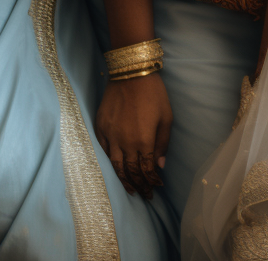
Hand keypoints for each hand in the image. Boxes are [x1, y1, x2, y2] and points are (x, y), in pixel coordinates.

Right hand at [94, 73, 171, 199]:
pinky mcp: (101, 129)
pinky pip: (104, 152)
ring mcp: (110, 136)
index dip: (151, 180)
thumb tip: (160, 165)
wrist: (130, 74)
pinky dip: (110, 164)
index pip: (146, 168)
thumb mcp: (166, 117)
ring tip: (130, 190)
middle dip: (138, 184)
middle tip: (145, 194)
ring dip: (123, 180)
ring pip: (115, 166)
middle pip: (130, 171)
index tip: (156, 188)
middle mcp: (124, 143)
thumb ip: (162, 143)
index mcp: (143, 141)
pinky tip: (115, 169)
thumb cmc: (154, 93)